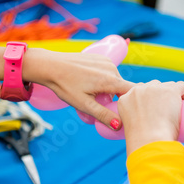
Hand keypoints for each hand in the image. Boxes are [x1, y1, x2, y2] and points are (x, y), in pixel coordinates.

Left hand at [0, 47, 133, 128]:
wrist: (50, 66)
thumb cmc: (65, 86)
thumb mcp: (84, 104)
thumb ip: (103, 115)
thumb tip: (119, 125)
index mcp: (110, 80)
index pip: (133, 91)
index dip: (134, 103)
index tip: (129, 112)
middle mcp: (111, 68)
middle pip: (124, 88)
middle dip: (117, 99)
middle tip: (101, 106)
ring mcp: (106, 61)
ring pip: (116, 80)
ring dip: (110, 89)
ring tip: (92, 95)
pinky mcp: (100, 58)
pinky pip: (109, 72)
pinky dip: (104, 80)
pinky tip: (90, 84)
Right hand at [117, 80, 183, 154]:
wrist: (149, 142)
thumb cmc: (142, 142)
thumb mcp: (132, 130)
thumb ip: (137, 125)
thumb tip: (150, 127)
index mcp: (125, 99)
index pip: (138, 93)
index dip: (148, 101)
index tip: (154, 111)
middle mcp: (137, 90)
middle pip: (152, 87)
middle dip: (159, 97)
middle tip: (166, 112)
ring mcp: (154, 89)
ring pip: (166, 86)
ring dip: (172, 96)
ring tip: (177, 110)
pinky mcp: (170, 90)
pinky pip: (181, 86)